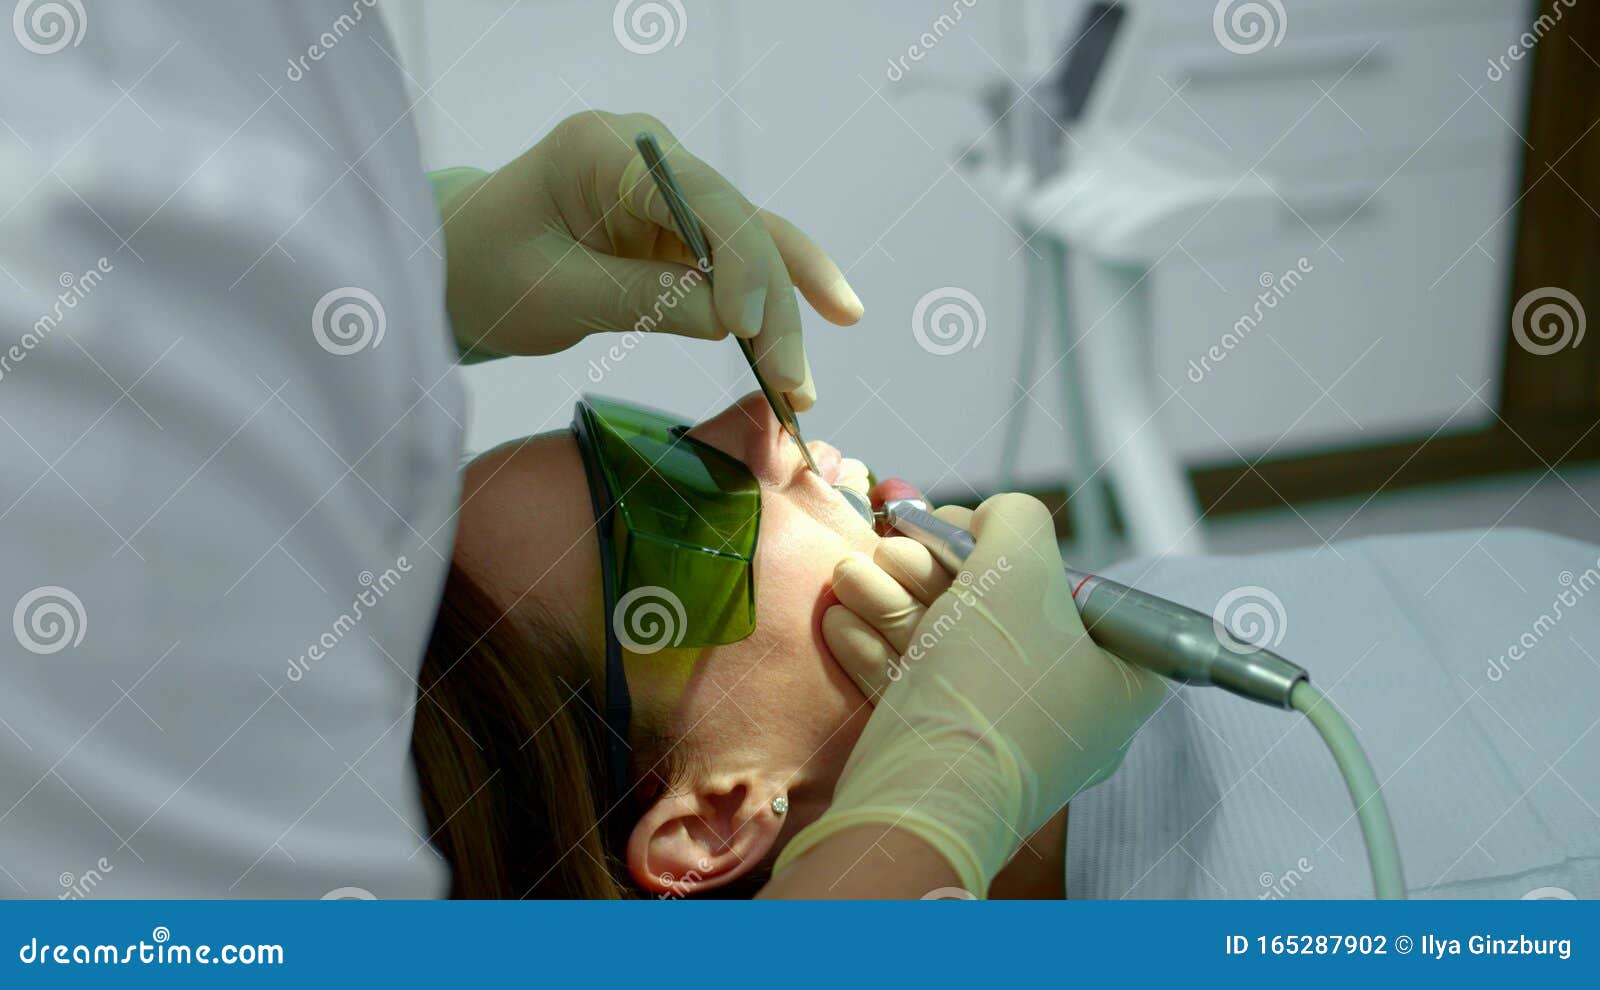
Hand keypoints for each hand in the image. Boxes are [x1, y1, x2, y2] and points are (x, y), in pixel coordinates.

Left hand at [435, 111, 862, 409]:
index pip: (700, 198)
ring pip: (752, 249)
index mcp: (606, 150)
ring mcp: (671, 195)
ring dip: (783, 315)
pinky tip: (803, 346)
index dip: (738, 260)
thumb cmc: (483, 270)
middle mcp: (652, 159)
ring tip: (804, 388)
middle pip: (739, 226)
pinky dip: (764, 313)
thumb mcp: (551, 293)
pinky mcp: (678, 233)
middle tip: (794, 384)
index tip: (747, 328)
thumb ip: (639, 299)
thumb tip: (732, 322)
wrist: (455, 265)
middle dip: (773, 305)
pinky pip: (736, 269)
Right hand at [780, 493, 1165, 895]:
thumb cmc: (990, 685)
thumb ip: (1015, 517)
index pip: (1080, 590)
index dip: (1022, 551)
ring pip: (948, 643)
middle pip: (1001, 610)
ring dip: (892, 598)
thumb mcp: (1020, 565)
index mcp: (1120, 678)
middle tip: (899, 551)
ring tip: (854, 574)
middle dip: (933, 570)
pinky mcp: (946, 751)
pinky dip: (878, 646)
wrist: (918, 799)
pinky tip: (843, 619)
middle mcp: (1070, 709)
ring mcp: (1003, 734)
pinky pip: (917, 683)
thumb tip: (992, 521)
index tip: (973, 536)